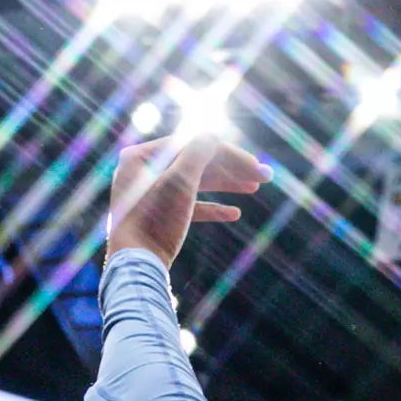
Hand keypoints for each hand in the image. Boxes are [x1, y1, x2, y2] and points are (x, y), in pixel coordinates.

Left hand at [106, 134, 273, 265]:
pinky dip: (211, 208)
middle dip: (231, 170)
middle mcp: (143, 171)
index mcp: (142, 156)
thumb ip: (197, 154)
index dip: (228, 154)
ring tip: (254, 188)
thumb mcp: (179, 182)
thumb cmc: (154, 221)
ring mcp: (150, 195)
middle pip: (195, 163)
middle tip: (265, 176)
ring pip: (194, 183)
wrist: (135, 266)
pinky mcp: (157, 217)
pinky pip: (188, 206)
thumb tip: (213, 134)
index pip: (193, 146)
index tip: (256, 165)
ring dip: (226, 185)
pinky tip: (234, 213)